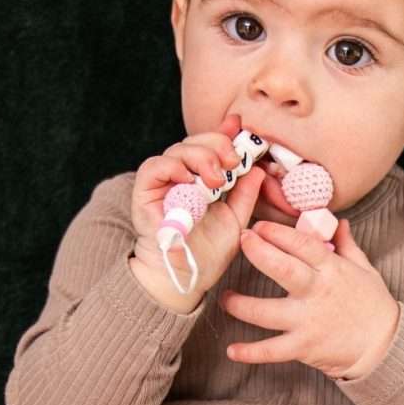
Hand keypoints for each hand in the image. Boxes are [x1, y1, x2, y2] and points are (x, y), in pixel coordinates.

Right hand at [129, 111, 264, 296]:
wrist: (186, 276)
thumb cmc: (208, 252)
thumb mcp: (236, 219)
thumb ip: (246, 193)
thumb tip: (257, 167)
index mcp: (202, 179)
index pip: (211, 146)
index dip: (224, 133)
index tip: (240, 128)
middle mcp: (181, 176)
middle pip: (196, 142)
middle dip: (218, 145)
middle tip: (233, 162)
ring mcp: (163, 182)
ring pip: (178, 149)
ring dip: (201, 157)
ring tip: (216, 179)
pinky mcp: (145, 191)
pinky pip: (155, 166)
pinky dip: (173, 166)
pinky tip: (188, 178)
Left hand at [220, 218, 400, 378]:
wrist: (384, 347)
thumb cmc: (374, 305)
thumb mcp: (365, 269)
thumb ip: (347, 245)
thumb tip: (339, 222)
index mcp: (331, 270)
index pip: (303, 244)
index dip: (279, 233)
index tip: (259, 226)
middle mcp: (317, 293)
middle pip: (282, 269)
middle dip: (258, 252)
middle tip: (241, 241)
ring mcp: (308, 321)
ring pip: (266, 312)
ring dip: (240, 305)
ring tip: (224, 298)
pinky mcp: (303, 347)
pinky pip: (272, 351)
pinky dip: (250, 353)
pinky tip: (232, 350)